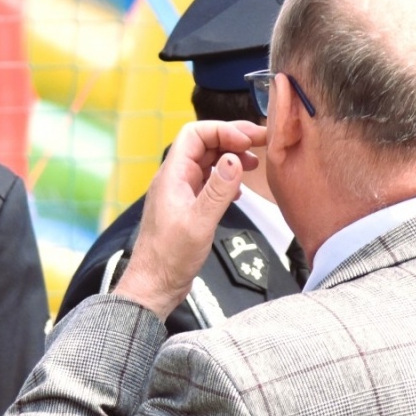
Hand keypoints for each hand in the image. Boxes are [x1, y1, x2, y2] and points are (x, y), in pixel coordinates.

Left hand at [115, 119, 265, 319]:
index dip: (223, 131)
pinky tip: (239, 191)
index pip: (195, 134)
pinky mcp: (186, 207)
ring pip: (207, 162)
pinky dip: (225, 178)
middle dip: (232, 139)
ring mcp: (180, 193)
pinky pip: (207, 182)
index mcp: (172, 176)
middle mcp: (174, 180)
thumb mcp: (199, 223)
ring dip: (230, 157)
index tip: (248, 141)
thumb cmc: (169, 258)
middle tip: (261, 143)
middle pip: (203, 144)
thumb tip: (234, 159)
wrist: (154, 285)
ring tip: (255, 165)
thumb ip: (217, 191)